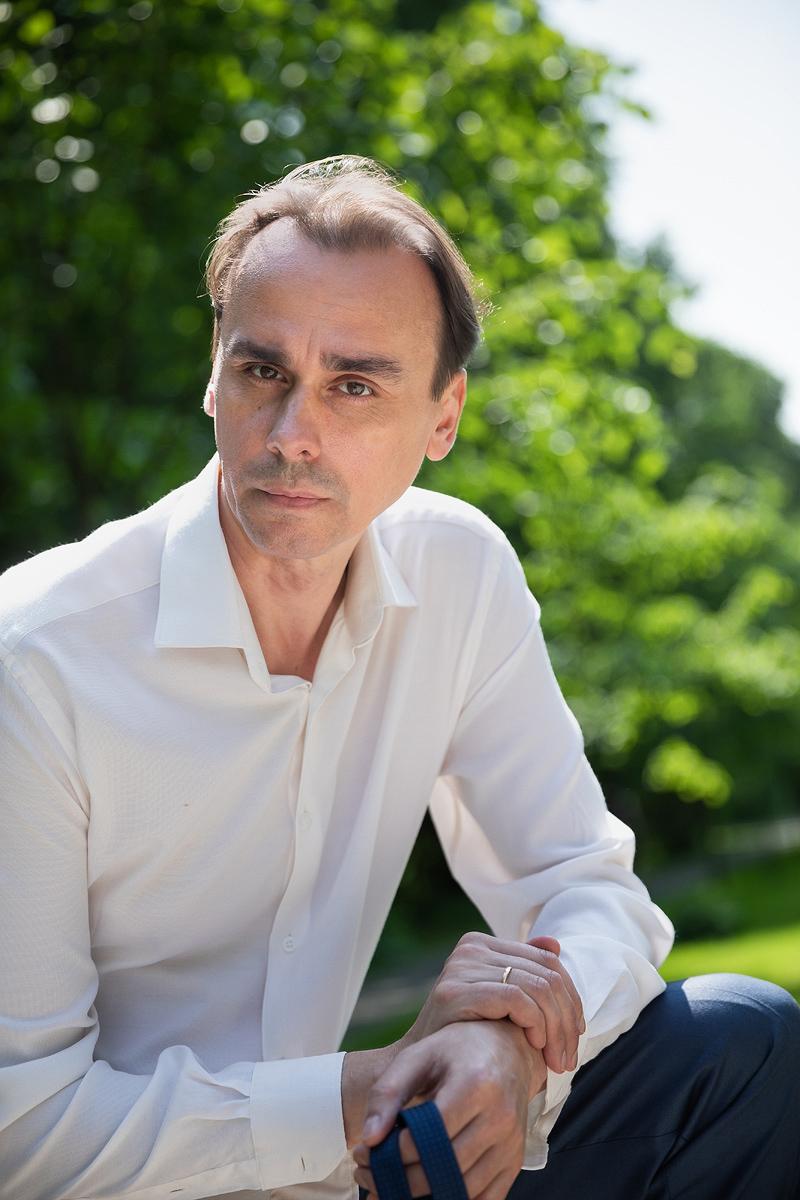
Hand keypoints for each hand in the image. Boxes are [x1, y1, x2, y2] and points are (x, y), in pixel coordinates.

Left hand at [352, 1019, 545, 1199]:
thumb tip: (369, 1138)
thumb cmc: (459, 1050)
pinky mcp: (515, 1160)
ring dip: (423, 1194)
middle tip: (372, 1172)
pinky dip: (453, 1198)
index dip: (394, 1151)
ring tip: (392, 1181)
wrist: (508, 1048)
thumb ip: (388, 1092)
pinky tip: (427, 1189)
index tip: (368, 1153)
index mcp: (476, 1083)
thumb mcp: (418, 1056)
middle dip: (400, 1178)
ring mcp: (511, 1142)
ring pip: (463, 1189)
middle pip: (445, 1167)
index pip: (430, 1136)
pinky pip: (484, 1198)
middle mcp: (501, 1116)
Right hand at [399, 931, 584, 1073]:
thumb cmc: (463, 1034)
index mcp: (483, 943)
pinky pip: (516, 999)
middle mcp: (471, 946)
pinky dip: (536, 1023)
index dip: (571, 997)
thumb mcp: (497, 1000)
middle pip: (546, 974)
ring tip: (557, 1060)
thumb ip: (522, 972)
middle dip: (567, 1018)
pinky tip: (536, 1046)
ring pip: (536, 988)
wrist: (420, 1064)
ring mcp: (461, 966)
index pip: (547, 960)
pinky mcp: (455, 991)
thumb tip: (554, 945)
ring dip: (556, 1028)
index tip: (577, 1033)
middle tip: (569, 1057)